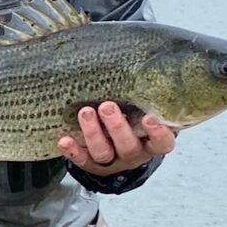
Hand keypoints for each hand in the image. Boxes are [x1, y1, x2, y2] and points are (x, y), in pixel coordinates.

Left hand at [58, 101, 175, 176]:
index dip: (158, 133)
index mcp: (151, 142)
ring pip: (103, 153)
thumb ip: (143, 94)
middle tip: (107, 106)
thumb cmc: (134, 115)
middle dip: (117, 127)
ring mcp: (113, 161)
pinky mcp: (93, 164)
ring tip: (86, 112)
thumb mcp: (142, 107)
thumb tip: (138, 62)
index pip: (162, 142)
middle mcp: (134, 153)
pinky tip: (64, 140)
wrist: (116, 142)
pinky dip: (73, 151)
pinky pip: (82, 160)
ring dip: (93, 133)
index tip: (149, 118)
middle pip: (128, 147)